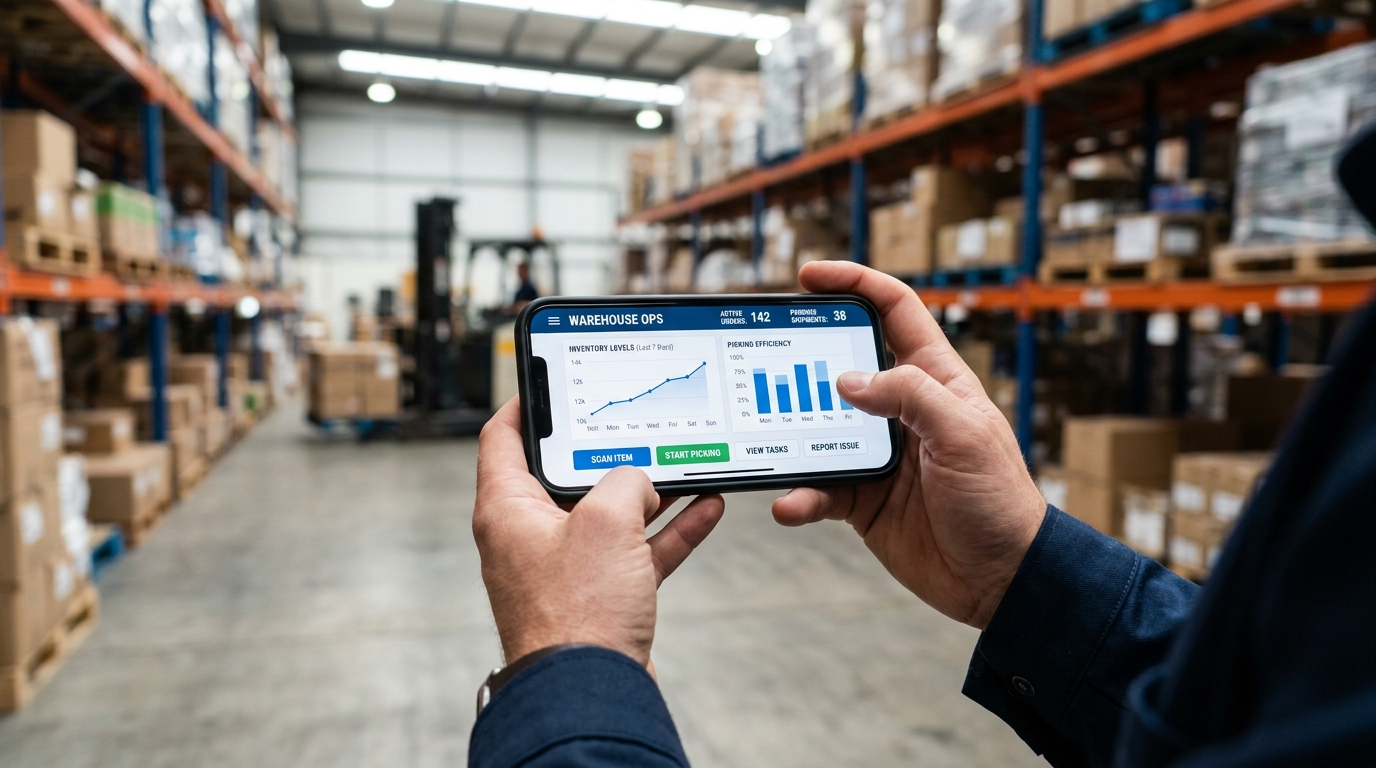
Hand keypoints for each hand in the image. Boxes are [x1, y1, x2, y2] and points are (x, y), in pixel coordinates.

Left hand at [474, 397, 724, 666]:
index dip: (527, 402)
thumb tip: (641, 482)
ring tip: (686, 460)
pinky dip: (669, 530)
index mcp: (507, 509)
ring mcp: (566, 567)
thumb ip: (625, 481)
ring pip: (610, 512)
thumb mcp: (606, 521)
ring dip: (651, 489)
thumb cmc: (578, 613)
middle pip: (568, 474)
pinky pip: (637, 551)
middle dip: (610, 448)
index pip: (503, 437)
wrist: (592, 693)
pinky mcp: (599, 595)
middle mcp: (530, 535)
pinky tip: (706, 508)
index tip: (552, 378)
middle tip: (638, 418)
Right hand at [773, 261, 1045, 629]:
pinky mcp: (862, 499)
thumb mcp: (963, 434)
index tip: (810, 277)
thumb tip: (847, 380)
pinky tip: (790, 503)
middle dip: (803, 359)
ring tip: (767, 437)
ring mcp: (877, 454)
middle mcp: (901, 410)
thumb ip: (908, 396)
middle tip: (767, 358)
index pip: (893, 311)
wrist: (1002, 579)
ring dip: (791, 434)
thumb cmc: (999, 499)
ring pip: (819, 429)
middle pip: (842, 365)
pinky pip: (819, 488)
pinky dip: (801, 494)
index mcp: (934, 379)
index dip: (854, 283)